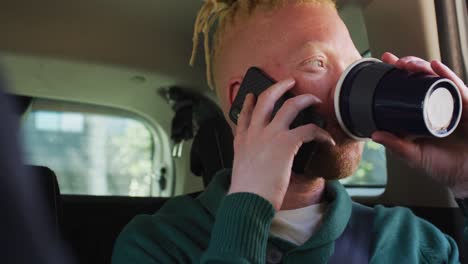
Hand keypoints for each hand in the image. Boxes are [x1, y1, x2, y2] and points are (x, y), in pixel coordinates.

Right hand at [229, 78, 334, 209]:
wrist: (248, 200)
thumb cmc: (247, 192)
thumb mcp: (242, 169)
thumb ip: (251, 159)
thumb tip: (263, 162)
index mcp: (242, 140)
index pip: (243, 115)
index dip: (248, 102)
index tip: (251, 96)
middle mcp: (255, 132)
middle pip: (266, 99)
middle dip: (279, 86)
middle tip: (290, 82)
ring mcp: (270, 135)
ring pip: (290, 106)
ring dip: (305, 99)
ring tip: (314, 100)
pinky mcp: (286, 143)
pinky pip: (309, 130)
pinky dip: (321, 134)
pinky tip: (327, 140)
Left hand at [372, 52, 467, 197]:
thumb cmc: (445, 167)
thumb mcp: (415, 156)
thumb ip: (397, 145)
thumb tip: (374, 134)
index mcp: (423, 113)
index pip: (409, 89)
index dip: (398, 75)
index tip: (384, 64)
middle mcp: (438, 105)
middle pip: (422, 78)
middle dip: (407, 66)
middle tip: (393, 61)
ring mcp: (453, 104)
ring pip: (437, 79)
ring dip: (422, 67)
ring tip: (407, 64)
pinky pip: (457, 88)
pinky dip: (446, 76)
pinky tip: (435, 67)